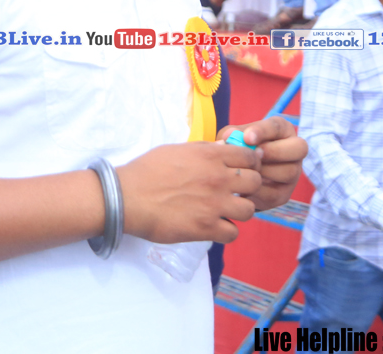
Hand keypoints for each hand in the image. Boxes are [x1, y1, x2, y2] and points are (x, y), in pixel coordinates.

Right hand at [117, 142, 260, 244]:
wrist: (127, 197)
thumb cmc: (147, 170)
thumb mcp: (176, 150)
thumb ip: (203, 150)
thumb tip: (222, 148)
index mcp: (210, 156)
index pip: (250, 157)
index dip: (249, 164)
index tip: (241, 170)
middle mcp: (218, 178)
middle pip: (255, 182)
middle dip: (247, 187)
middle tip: (233, 192)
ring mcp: (214, 204)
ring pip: (249, 210)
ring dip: (239, 211)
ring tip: (225, 211)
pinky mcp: (206, 228)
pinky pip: (233, 233)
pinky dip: (226, 231)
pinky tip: (214, 227)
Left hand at [216, 117, 306, 210]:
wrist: (237, 177)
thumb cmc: (238, 149)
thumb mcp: (234, 138)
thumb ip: (232, 135)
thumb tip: (229, 136)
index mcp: (281, 130)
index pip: (278, 126)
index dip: (263, 131)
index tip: (247, 137)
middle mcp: (293, 150)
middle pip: (299, 147)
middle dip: (276, 151)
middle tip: (255, 154)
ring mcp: (292, 173)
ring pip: (289, 172)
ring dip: (265, 171)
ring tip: (246, 170)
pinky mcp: (284, 194)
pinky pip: (276, 193)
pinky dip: (257, 190)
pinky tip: (243, 186)